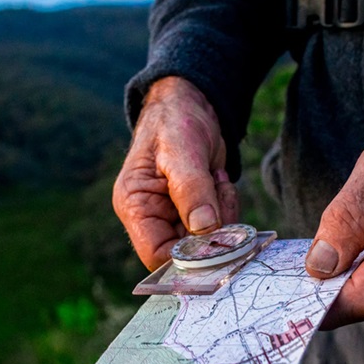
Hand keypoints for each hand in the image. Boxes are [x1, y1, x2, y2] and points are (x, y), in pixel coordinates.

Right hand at [113, 76, 238, 270]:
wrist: (192, 104)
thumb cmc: (174, 121)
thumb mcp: (181, 151)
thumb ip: (191, 189)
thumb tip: (204, 229)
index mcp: (136, 207)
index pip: (156, 256)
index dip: (186, 258)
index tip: (214, 240)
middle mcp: (154, 219)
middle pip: (188, 253)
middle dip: (212, 232)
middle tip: (220, 194)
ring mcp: (177, 218)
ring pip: (209, 242)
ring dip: (223, 215)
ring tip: (216, 180)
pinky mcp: (199, 213)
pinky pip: (221, 227)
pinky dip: (228, 207)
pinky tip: (219, 181)